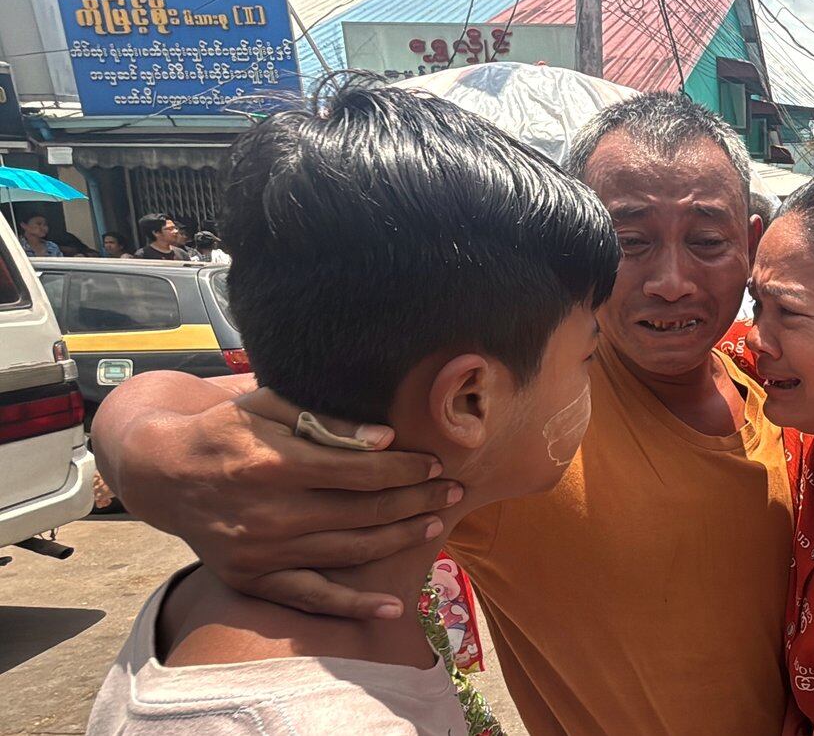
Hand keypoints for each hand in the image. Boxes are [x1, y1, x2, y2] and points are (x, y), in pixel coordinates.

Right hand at [93, 376, 454, 619]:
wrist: (162, 472)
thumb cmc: (226, 429)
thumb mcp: (268, 405)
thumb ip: (326, 422)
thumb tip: (384, 440)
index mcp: (277, 464)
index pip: (362, 471)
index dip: (406, 469)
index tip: (435, 464)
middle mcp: (272, 513)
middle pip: (365, 512)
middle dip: (417, 501)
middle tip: (452, 492)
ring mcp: (263, 551)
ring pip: (350, 551)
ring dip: (400, 540)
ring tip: (435, 526)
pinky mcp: (253, 578)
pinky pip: (312, 598)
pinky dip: (354, 606)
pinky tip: (393, 608)